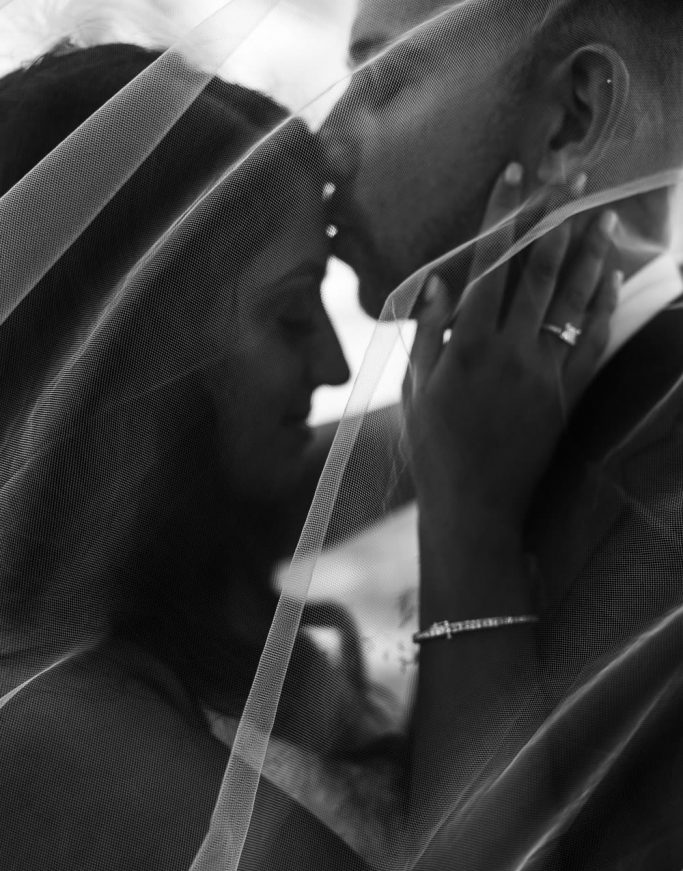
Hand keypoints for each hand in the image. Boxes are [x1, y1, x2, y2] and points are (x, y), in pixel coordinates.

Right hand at [404, 163, 621, 533]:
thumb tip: (440, 279)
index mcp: (466, 345)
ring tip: (604, 217)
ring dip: (590, 255)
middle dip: (556, 220)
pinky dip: (603, 308)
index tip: (516, 175)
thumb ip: (427, 331)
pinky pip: (591, 343)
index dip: (503, 216)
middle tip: (574, 179)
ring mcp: (543, 373)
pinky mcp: (566, 395)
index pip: (488, 264)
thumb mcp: (415, 389)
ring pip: (572, 301)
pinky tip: (612, 280)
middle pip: (538, 271)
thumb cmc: (434, 448)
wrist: (474, 505)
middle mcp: (509, 351)